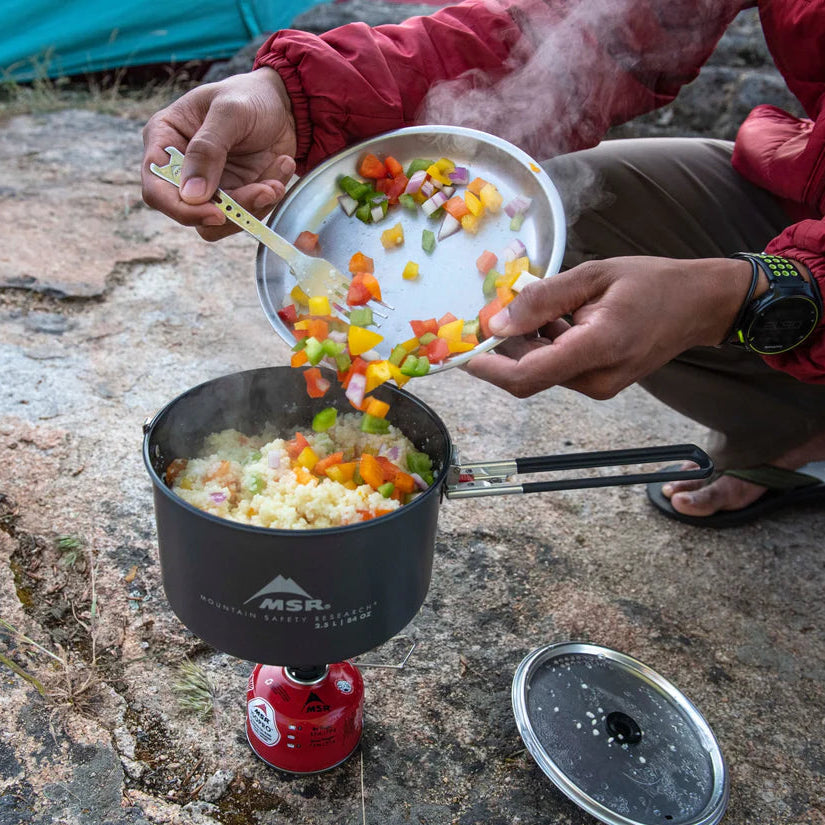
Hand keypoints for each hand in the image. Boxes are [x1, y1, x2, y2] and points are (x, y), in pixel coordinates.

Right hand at [141, 67, 297, 239]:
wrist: (283, 105)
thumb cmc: (249, 96)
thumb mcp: (229, 112)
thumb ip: (207, 149)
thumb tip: (192, 195)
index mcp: (164, 140)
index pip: (156, 189)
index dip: (181, 209)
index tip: (217, 213)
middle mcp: (181, 168)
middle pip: (191, 212)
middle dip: (233, 208)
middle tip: (267, 190)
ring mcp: (209, 186)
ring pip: (221, 221)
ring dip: (255, 204)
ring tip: (279, 171)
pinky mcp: (235, 195)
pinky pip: (247, 213)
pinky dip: (269, 196)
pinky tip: (282, 166)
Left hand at [463, 256, 753, 398]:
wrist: (700, 305)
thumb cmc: (652, 283)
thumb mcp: (593, 276)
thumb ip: (543, 300)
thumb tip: (497, 323)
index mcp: (598, 349)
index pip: (527, 376)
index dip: (488, 368)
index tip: (463, 352)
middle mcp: (597, 379)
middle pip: (529, 373)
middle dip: (505, 347)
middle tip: (499, 308)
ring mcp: (600, 386)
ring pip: (542, 370)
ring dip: (527, 342)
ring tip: (543, 304)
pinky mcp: (601, 383)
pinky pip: (559, 368)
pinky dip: (546, 345)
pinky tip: (559, 316)